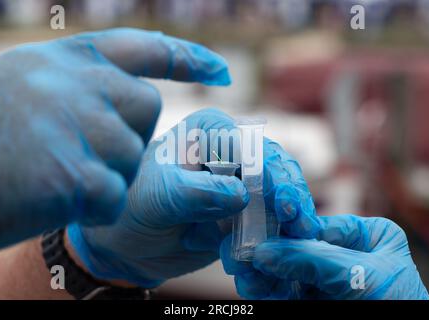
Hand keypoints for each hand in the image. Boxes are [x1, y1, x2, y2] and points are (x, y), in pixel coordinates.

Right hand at [0, 28, 230, 251]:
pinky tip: (51, 198)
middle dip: (126, 135)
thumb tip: (138, 96)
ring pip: (131, 158)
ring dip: (103, 175)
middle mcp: (74, 83)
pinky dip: (90, 207)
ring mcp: (75, 125)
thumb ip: (83, 86)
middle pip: (144, 109)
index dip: (186, 57)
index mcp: (64, 60)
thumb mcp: (28, 88)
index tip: (221, 71)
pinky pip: (112, 195)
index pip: (142, 49)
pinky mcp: (73, 174)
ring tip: (50, 175)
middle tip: (75, 151)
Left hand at [68, 108, 319, 286]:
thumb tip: (241, 194)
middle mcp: (231, 152)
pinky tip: (269, 258)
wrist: (129, 242)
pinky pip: (270, 223)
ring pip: (279, 196)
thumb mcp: (156, 197)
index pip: (251, 145)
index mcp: (210, 131)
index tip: (283, 203)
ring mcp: (241, 182)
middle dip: (290, 196)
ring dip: (288, 222)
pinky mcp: (245, 212)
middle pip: (275, 168)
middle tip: (300, 226)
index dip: (273, 172)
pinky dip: (275, 239)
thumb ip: (194, 192)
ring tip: (294, 244)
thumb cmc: (132, 207)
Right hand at [221, 215, 428, 299]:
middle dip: (271, 252)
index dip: (288, 227)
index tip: (262, 230)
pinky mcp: (310, 298)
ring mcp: (324, 279)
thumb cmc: (398, 306)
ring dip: (263, 272)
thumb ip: (313, 258)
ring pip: (285, 269)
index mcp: (365, 235)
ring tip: (246, 275)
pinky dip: (267, 289)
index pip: (317, 224)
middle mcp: (341, 253)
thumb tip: (266, 251)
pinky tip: (254, 287)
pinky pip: (283, 290)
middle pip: (296, 246)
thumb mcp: (360, 275)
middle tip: (247, 256)